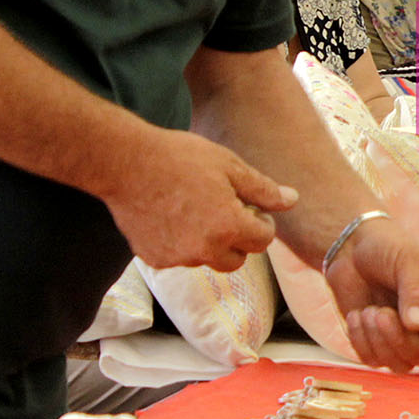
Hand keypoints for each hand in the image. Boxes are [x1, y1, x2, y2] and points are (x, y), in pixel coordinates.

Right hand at [104, 128, 289, 270]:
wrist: (125, 163)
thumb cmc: (180, 158)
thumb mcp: (230, 166)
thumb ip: (263, 189)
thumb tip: (292, 200)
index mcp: (229, 227)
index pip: (263, 241)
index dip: (262, 223)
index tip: (252, 208)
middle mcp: (204, 250)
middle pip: (237, 259)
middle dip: (239, 240)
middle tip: (228, 212)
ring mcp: (177, 257)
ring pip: (206, 259)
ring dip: (210, 243)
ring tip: (197, 210)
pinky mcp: (154, 258)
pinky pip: (179, 258)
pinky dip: (181, 244)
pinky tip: (173, 217)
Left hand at [328, 218, 418, 371]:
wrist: (354, 249)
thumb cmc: (390, 248)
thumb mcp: (408, 262)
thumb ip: (415, 293)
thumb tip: (417, 326)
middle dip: (399, 339)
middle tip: (380, 313)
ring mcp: (403, 337)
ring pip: (399, 363)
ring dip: (379, 341)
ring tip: (367, 311)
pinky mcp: (377, 343)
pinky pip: (373, 360)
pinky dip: (361, 341)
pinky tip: (356, 315)